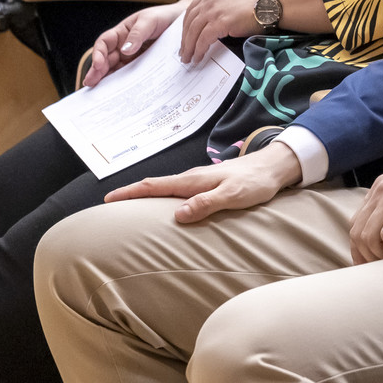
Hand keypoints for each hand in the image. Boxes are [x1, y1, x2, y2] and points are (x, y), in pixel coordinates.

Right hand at [84, 1, 187, 86]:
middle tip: (90, 84)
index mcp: (121, 33)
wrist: (182, 22)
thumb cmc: (163, 17)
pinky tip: (121, 93)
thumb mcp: (149, 21)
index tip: (98, 64)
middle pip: (106, 60)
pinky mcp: (143, 66)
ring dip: (108, 80)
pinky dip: (125, 83)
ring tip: (100, 93)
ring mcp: (132, 58)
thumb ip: (138, 34)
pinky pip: (132, 75)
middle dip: (97, 72)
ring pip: (116, 70)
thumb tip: (125, 50)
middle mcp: (124, 46)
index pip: (104, 43)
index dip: (98, 54)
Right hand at [104, 141, 303, 222]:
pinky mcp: (208, 185)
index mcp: (193, 181)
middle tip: (109, 205)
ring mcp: (200, 180)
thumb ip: (206, 204)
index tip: (107, 199)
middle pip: (155, 186)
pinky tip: (165, 206)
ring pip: (166, 188)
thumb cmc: (256, 182)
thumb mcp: (233, 196)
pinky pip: (179, 191)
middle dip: (131, 194)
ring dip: (146, 195)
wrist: (275, 167)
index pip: (154, 186)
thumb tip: (178, 215)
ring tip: (129, 207)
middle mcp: (192, 178)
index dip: (130, 192)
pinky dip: (164, 197)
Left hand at [179, 0, 265, 62]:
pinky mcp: (220, 22)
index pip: (192, 10)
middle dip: (184, 39)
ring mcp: (214, 10)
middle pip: (189, 22)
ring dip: (188, 47)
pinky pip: (203, 39)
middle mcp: (210, 0)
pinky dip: (198, 50)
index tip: (185, 37)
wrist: (274, 1)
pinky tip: (198, 57)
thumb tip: (218, 21)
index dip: (187, 26)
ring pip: (193, 32)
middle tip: (183, 52)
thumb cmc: (262, 1)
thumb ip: (223, 5)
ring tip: (188, 58)